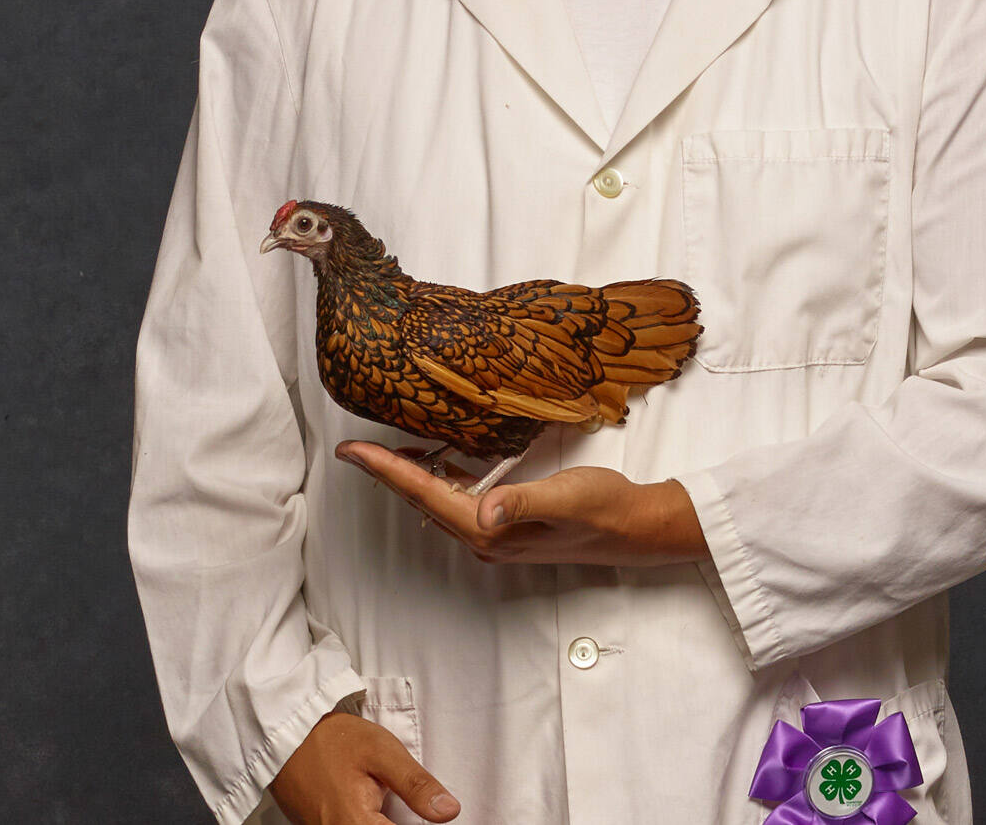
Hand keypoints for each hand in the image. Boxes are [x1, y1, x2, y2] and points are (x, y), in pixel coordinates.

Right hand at [268, 709, 458, 824]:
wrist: (288, 736)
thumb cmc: (334, 741)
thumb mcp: (382, 752)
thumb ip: (415, 785)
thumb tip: (450, 811)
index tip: (430, 814)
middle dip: (403, 821)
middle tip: (401, 801)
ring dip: (385, 821)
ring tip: (384, 798)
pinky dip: (370, 821)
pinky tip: (376, 810)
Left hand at [335, 441, 708, 565]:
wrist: (633, 529)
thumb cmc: (603, 508)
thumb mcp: (568, 497)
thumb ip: (526, 501)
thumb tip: (485, 510)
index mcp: (491, 530)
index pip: (426, 494)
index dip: (386, 471)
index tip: (352, 452)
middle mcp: (485, 537)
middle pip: (422, 501)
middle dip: (385, 475)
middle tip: (352, 448)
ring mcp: (495, 534)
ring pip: (437, 502)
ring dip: (409, 478)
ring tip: (381, 453)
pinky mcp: (507, 524)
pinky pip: (457, 501)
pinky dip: (437, 480)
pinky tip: (436, 463)